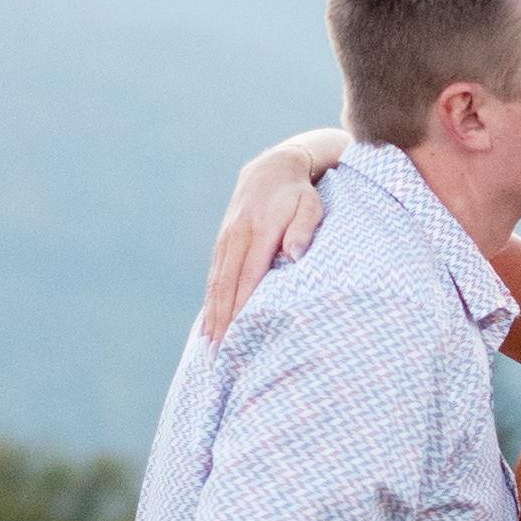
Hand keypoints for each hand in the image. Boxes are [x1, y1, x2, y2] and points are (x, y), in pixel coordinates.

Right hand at [199, 129, 348, 340]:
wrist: (273, 168)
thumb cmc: (299, 194)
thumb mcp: (310, 206)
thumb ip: (303, 230)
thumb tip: (294, 256)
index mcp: (259, 232)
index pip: (248, 277)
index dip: (240, 308)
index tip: (236, 335)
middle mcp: (237, 237)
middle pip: (226, 285)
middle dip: (221, 321)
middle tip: (219, 353)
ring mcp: (227, 239)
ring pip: (216, 282)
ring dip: (212, 314)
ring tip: (210, 345)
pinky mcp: (223, 241)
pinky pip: (214, 274)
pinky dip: (210, 300)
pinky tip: (209, 320)